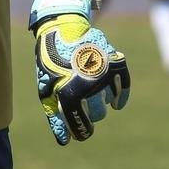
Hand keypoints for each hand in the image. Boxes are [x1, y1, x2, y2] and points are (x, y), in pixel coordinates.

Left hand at [29, 0, 130, 144]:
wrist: (63, 28)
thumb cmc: (51, 62)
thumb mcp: (46, 89)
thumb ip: (55, 115)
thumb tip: (65, 140)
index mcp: (69, 94)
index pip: (82, 126)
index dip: (82, 132)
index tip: (82, 133)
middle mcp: (89, 85)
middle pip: (97, 114)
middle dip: (90, 114)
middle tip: (82, 104)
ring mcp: (103, 72)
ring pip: (108, 101)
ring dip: (100, 101)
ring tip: (89, 90)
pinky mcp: (114, 61)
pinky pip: (123, 86)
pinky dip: (120, 96)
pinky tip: (115, 102)